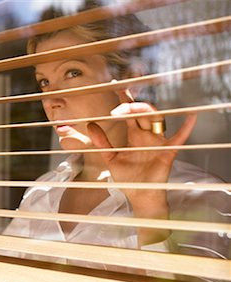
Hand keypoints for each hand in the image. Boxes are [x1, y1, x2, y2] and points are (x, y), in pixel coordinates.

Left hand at [87, 90, 196, 244]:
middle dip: (131, 106)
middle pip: (142, 112)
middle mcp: (147, 135)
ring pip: (156, 119)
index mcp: (135, 134)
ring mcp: (158, 142)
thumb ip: (102, 141)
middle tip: (117, 109)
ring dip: (146, 111)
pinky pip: (180, 138)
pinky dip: (186, 127)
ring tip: (133, 110)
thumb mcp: (110, 157)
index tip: (117, 85)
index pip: (130, 113)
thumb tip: (91, 124)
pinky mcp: (167, 152)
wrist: (139, 195)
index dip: (125, 99)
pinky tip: (191, 117)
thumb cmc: (128, 178)